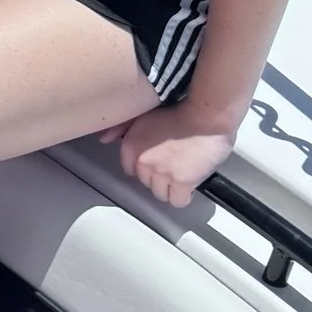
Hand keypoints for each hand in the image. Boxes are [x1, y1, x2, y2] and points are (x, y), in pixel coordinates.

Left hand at [105, 104, 237, 208]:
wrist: (206, 116)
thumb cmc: (180, 111)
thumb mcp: (145, 114)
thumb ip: (122, 126)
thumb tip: (104, 139)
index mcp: (131, 146)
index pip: (131, 170)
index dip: (146, 166)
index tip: (159, 158)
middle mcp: (142, 163)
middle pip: (147, 183)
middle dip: (159, 176)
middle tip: (175, 163)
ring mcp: (161, 174)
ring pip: (161, 194)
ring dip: (172, 187)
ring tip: (184, 173)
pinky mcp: (181, 182)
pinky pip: (178, 201)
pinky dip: (184, 196)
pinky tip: (190, 185)